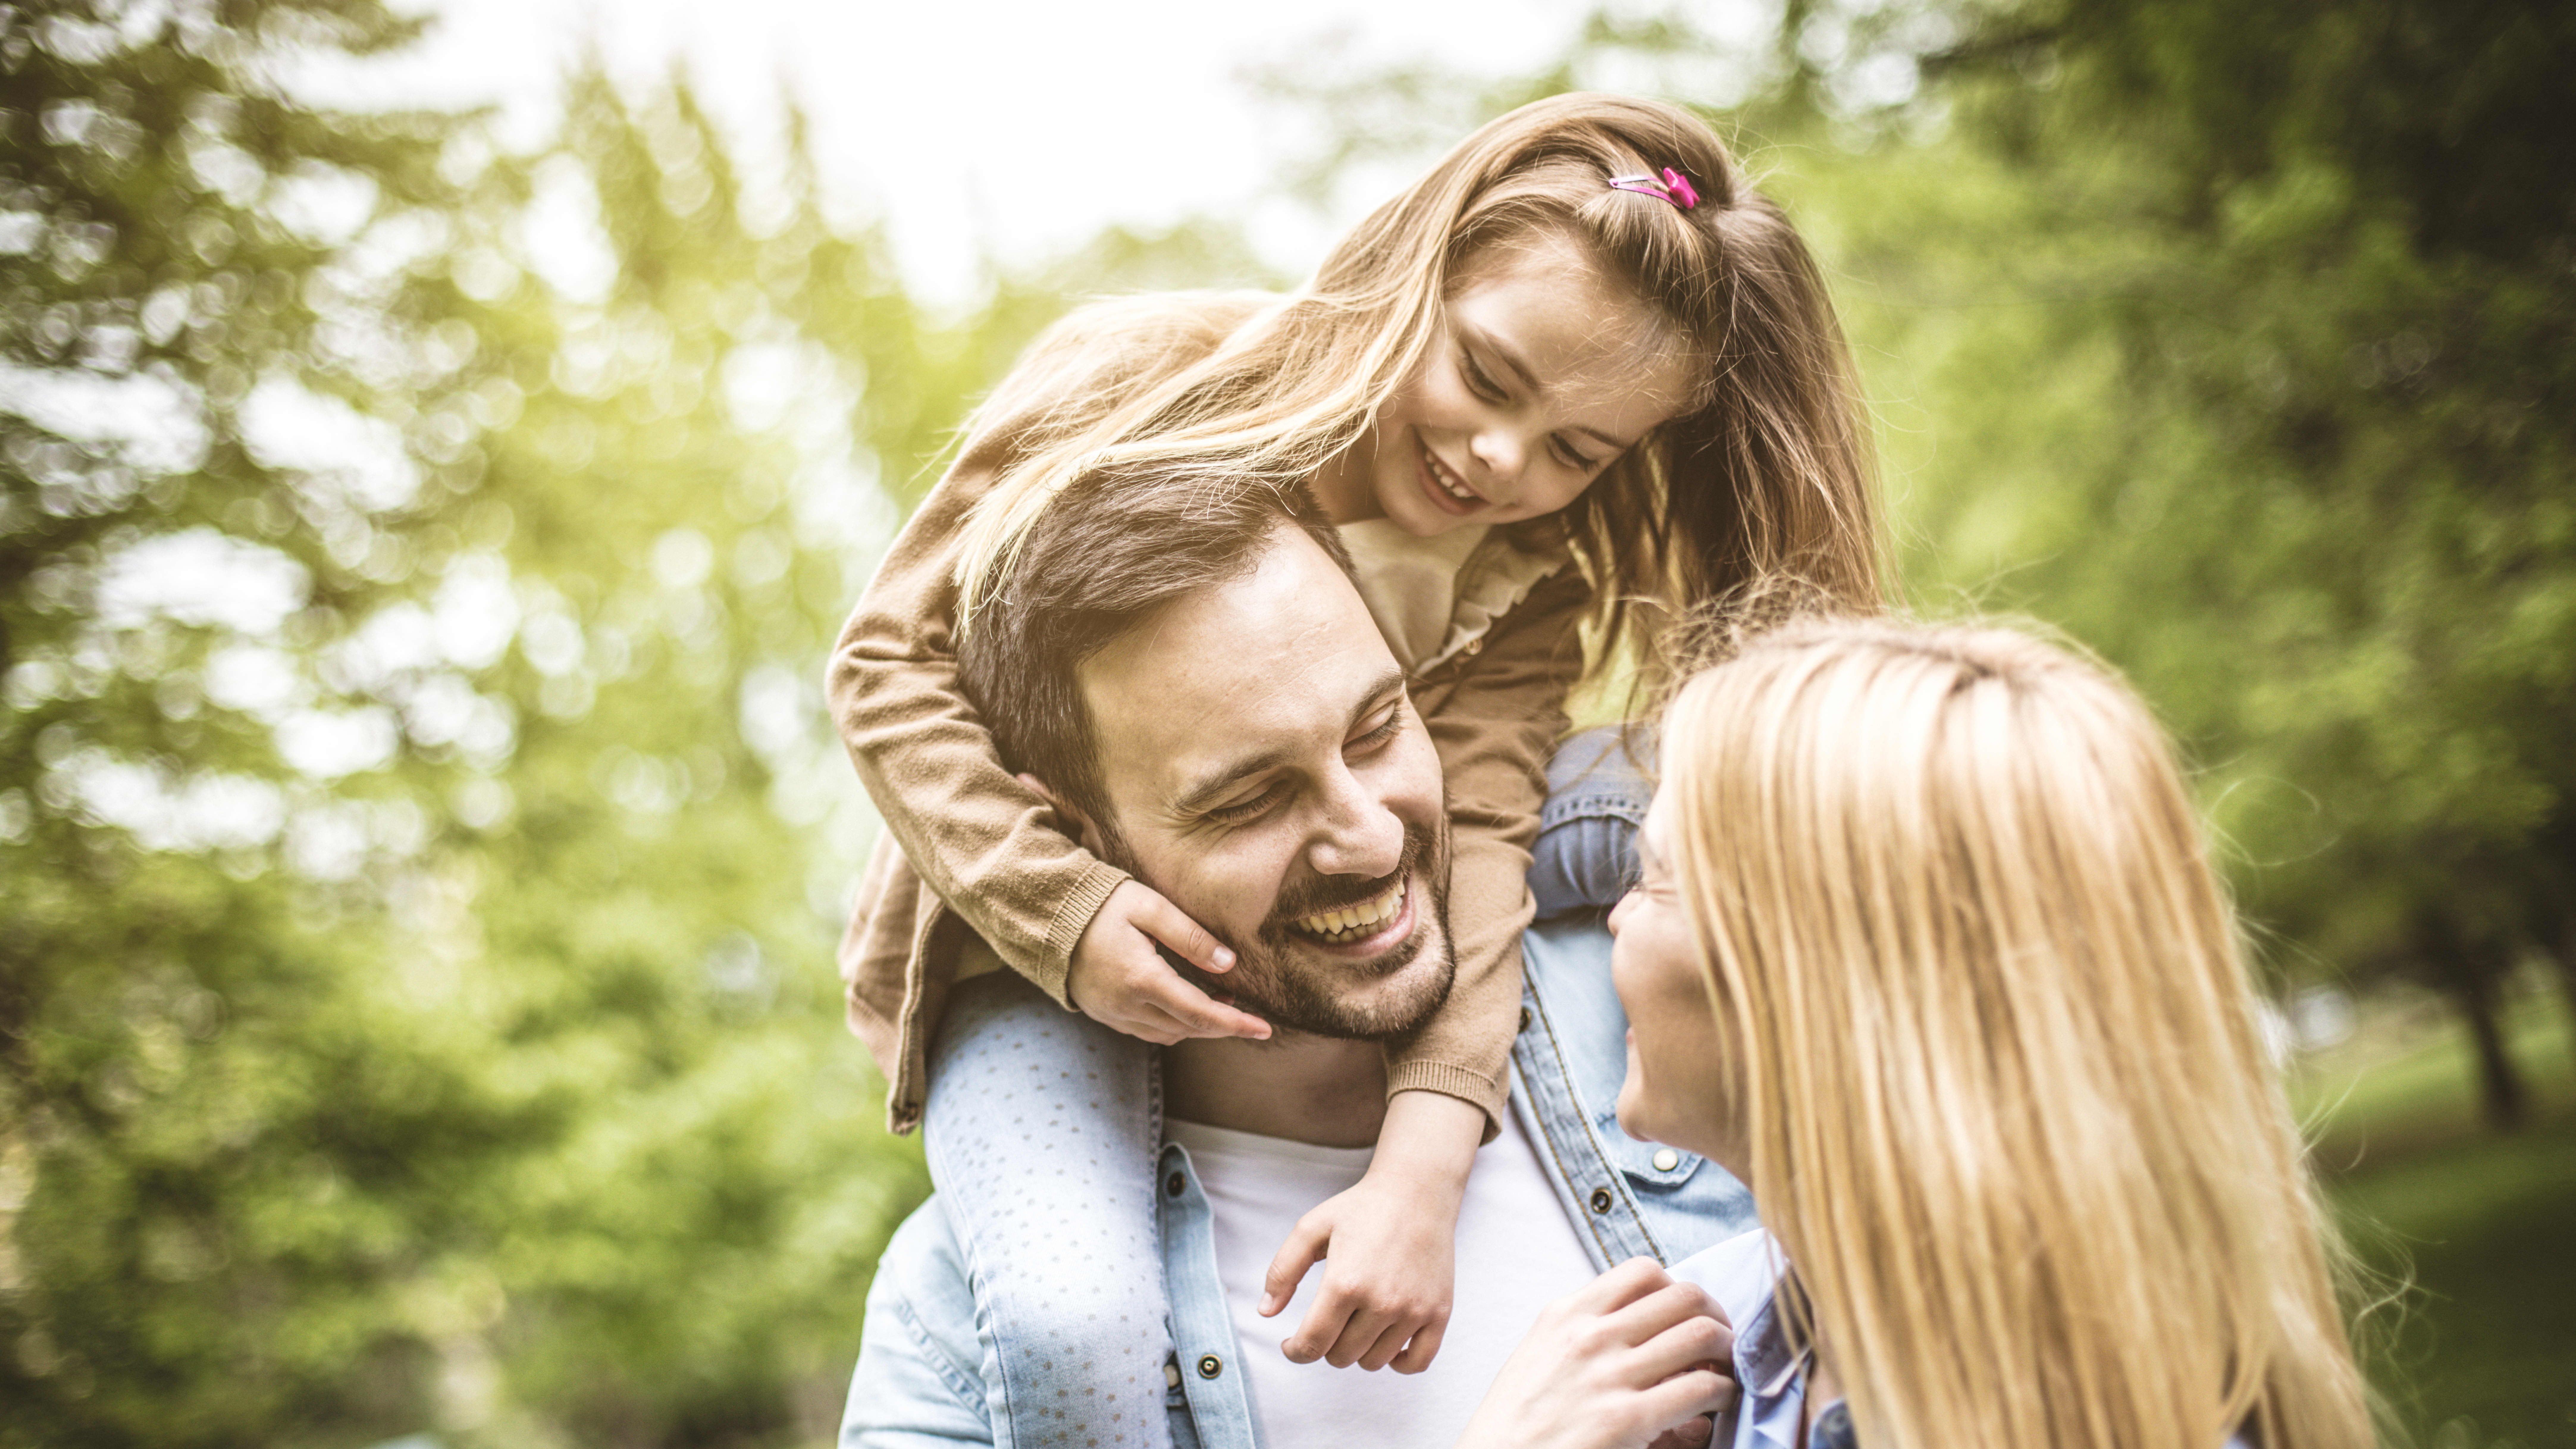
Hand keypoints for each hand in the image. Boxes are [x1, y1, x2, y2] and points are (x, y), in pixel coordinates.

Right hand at [1064, 879, 1269, 1044]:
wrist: (1047, 914)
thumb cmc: (1101, 903)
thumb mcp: (1150, 907)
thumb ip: (1190, 936)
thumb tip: (1227, 964)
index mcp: (1142, 979)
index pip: (1200, 1013)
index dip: (1236, 1024)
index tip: (1265, 1030)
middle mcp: (1126, 1005)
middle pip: (1187, 1029)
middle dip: (1221, 1025)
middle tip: (1248, 1014)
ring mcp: (1111, 1013)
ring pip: (1167, 1034)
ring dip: (1196, 1026)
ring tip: (1219, 1002)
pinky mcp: (1102, 1013)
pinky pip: (1146, 1031)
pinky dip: (1172, 1025)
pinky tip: (1183, 1004)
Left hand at [1260, 1157, 1461, 1371]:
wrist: (1417, 1192)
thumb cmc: (1361, 1208)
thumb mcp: (1311, 1228)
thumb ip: (1283, 1271)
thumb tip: (1265, 1312)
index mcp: (1345, 1283)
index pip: (1312, 1343)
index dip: (1295, 1352)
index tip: (1291, 1345)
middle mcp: (1381, 1302)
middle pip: (1341, 1356)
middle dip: (1326, 1346)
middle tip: (1328, 1321)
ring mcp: (1414, 1310)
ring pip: (1374, 1362)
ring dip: (1358, 1351)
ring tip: (1356, 1324)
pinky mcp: (1438, 1312)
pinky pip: (1418, 1362)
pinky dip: (1399, 1362)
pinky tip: (1387, 1343)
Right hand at [1453, 1259, 1736, 1448]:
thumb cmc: (1518, 1422)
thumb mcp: (1542, 1356)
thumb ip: (1587, 1334)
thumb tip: (1648, 1335)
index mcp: (1566, 1314)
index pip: (1642, 1271)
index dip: (1679, 1289)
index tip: (1687, 1314)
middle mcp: (1589, 1334)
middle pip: (1683, 1295)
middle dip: (1714, 1315)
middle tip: (1719, 1340)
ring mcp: (1608, 1374)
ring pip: (1700, 1333)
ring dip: (1726, 1350)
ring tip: (1723, 1370)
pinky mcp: (1627, 1418)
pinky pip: (1700, 1388)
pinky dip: (1722, 1392)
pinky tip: (1716, 1405)